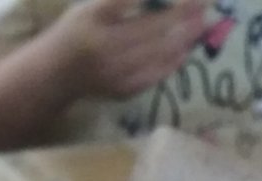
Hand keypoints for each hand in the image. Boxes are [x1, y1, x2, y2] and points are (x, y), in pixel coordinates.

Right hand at [53, 0, 208, 100]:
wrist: (55, 74)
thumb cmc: (76, 31)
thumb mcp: (92, 5)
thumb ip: (122, 2)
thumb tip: (160, 1)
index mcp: (94, 17)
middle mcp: (104, 45)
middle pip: (152, 27)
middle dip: (183, 14)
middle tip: (205, 3)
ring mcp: (114, 71)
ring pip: (158, 52)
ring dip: (184, 37)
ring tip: (202, 23)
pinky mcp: (121, 90)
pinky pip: (154, 75)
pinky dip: (172, 61)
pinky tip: (185, 49)